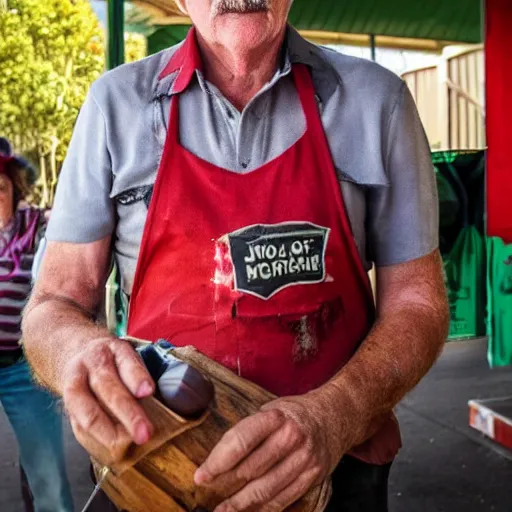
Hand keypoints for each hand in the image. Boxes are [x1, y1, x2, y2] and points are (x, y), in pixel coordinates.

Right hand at [62, 337, 154, 460]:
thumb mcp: (130, 355)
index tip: (148, 391)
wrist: (78, 353)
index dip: (137, 377)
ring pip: (89, 410)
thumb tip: (170, 402)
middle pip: (108, 387)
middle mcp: (92, 364)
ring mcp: (76, 384)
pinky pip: (78, 426)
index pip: (126, 362)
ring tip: (125, 446)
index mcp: (114, 349)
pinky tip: (109, 450)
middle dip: (127, 413)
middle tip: (145, 433)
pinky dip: (95, 440)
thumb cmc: (115, 360)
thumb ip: (144, 375)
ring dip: (108, 432)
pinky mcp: (67, 406)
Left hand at [194, 386, 354, 511]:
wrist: (334, 415)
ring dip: (241, 505)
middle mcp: (291, 437)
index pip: (240, 441)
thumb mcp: (271, 409)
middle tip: (207, 498)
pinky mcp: (314, 475)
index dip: (217, 461)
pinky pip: (284, 499)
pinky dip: (264, 509)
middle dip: (225, 487)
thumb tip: (218, 458)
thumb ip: (250, 430)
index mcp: (275, 416)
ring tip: (223, 511)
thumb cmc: (294, 413)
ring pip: (266, 489)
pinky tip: (250, 511)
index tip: (201, 476)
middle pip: (251, 469)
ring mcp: (304, 458)